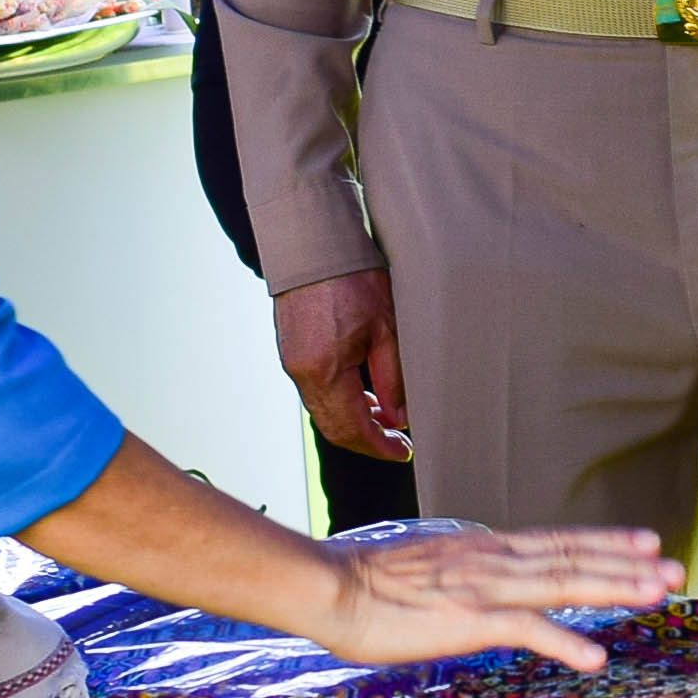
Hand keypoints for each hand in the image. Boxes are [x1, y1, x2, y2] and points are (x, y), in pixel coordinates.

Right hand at [274, 268, 409, 460]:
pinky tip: (366, 397)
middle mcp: (303, 374)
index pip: (353, 428)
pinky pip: (317, 394)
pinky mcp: (293, 354)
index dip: (380, 446)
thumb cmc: (351, 278)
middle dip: (368, 441)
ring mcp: (294, 365)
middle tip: (399, 443)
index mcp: (325, 370)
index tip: (404, 452)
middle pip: (335, 428)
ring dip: (356, 423)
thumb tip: (400, 417)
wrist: (312, 246)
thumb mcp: (386, 328)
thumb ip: (393, 378)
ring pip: (325, 413)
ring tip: (389, 420)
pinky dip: (342, 404)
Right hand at [293, 522, 680, 671]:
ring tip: (660, 592)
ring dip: (616, 588)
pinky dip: (565, 641)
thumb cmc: (372, 586)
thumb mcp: (434, 569)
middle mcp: (496, 559)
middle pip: (574, 557)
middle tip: (678, 566)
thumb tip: (490, 582)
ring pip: (565, 583)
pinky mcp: (470, 619)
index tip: (646, 541)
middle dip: (629, 563)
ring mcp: (486, 587)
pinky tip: (595, 657)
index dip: (605, 541)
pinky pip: (528, 630)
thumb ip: (470, 572)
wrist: (331, 588)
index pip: (558, 541)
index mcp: (488, 549)